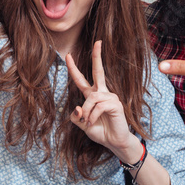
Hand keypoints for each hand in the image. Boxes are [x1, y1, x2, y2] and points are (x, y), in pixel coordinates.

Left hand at [66, 41, 136, 158]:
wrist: (113, 142)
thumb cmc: (99, 131)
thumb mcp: (82, 123)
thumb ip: (75, 116)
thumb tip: (78, 107)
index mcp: (93, 95)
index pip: (82, 79)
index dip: (74, 68)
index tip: (68, 56)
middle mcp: (102, 93)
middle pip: (98, 71)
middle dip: (97, 56)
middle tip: (98, 42)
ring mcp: (110, 97)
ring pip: (92, 98)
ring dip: (87, 112)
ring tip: (88, 122)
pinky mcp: (116, 104)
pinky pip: (99, 106)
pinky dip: (93, 116)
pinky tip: (93, 122)